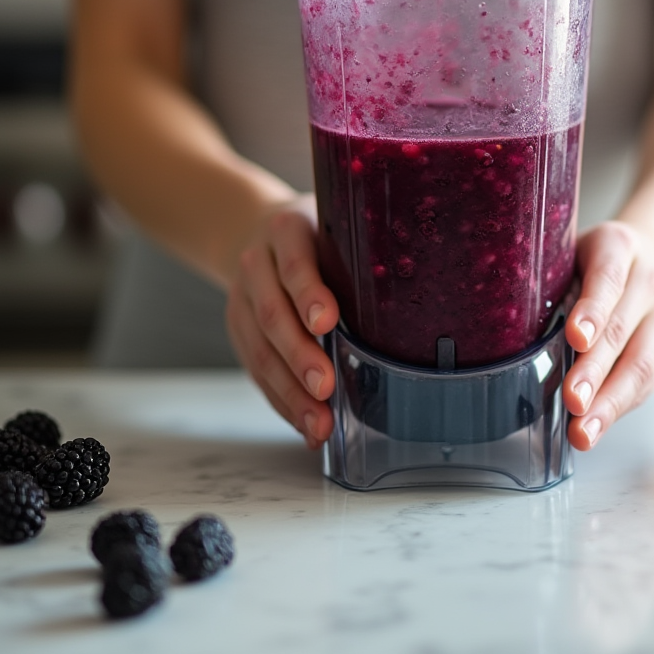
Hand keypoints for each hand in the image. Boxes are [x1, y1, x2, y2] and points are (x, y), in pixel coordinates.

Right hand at [225, 194, 340, 448]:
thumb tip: (416, 306)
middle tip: (324, 388)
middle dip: (300, 356)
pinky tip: (305, 423)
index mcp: (286, 230)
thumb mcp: (334, 229)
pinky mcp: (238, 330)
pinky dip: (282, 401)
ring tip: (317, 424)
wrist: (255, 233)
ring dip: (290, 392)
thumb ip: (358, 255)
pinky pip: (257, 370)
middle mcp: (257, 264)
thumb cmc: (316, 237)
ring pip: (260, 350)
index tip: (328, 323)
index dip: (310, 295)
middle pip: (274, 314)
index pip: (295, 263)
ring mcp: (242, 299)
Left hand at [562, 221, 653, 449]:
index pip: (607, 281)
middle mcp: (647, 283)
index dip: (592, 312)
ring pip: (640, 364)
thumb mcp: (572, 246)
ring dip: (610, 402)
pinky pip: (646, 383)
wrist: (653, 256)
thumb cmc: (594, 256)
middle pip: (622, 331)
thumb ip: (550, 273)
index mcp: (619, 248)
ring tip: (584, 431)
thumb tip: (504, 319)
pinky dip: (619, 408)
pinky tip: (596, 427)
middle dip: (595, 371)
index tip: (574, 338)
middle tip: (573, 401)